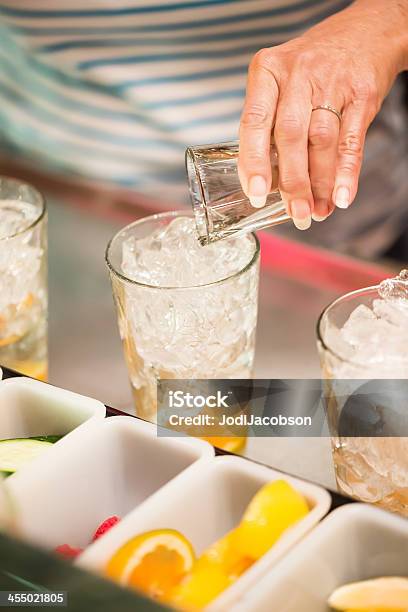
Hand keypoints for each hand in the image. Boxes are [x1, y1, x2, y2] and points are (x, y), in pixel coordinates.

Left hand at [238, 0, 407, 228]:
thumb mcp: (279, 83)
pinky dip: (347, 172)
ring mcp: (331, 82)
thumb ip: (268, 125)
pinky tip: (342, 196)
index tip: (256, 194)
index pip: (254, 122)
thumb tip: (266, 182)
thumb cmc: (311, 69)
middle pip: (290, 136)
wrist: (364, 33)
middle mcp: (297, 74)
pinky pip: (351, 140)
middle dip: (292, 182)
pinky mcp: (361, 93)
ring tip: (318, 212)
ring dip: (320, 184)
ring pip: (321, 142)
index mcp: (267, 71)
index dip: (253, 162)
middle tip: (295, 213)